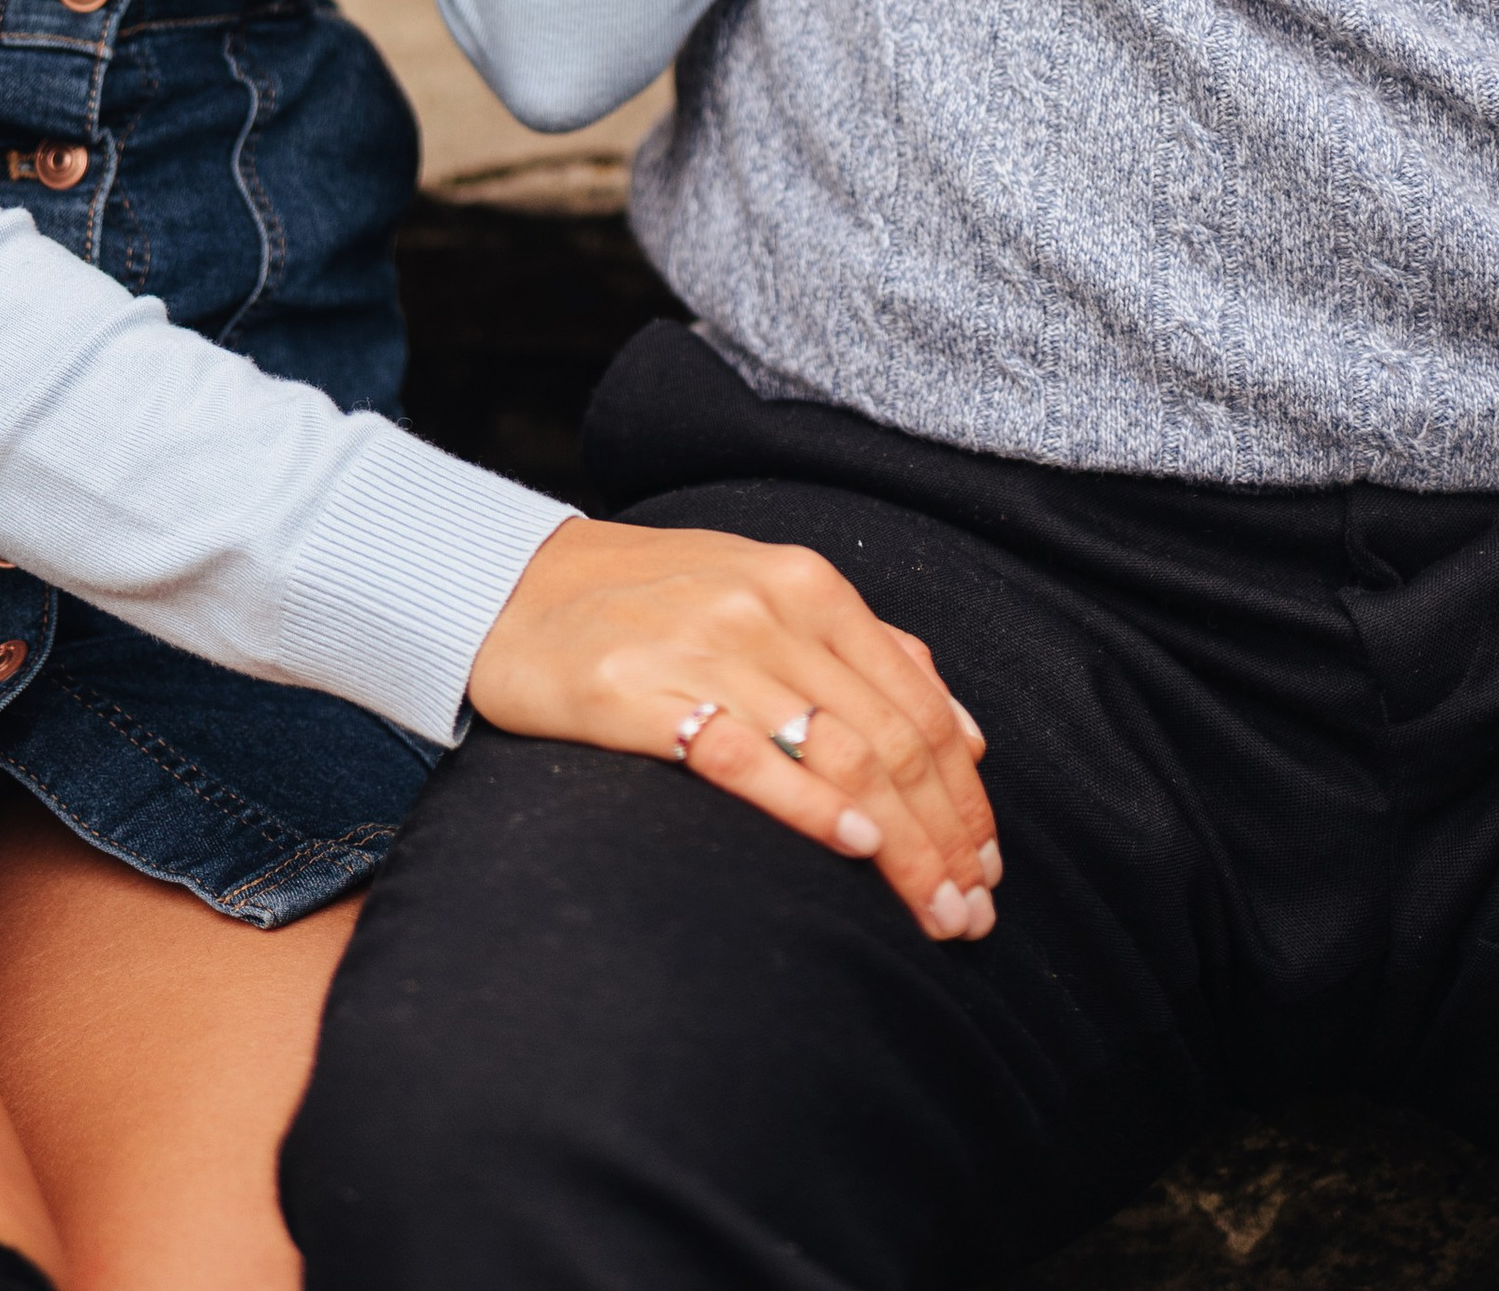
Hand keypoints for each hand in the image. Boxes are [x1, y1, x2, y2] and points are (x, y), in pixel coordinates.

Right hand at [466, 514, 1001, 941]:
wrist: (513, 587)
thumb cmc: (651, 601)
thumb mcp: (766, 595)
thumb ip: (865, 652)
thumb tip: (967, 733)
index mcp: (807, 584)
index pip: (918, 704)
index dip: (963, 795)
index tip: (985, 866)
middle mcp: (767, 609)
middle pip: (890, 738)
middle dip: (943, 837)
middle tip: (970, 913)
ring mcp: (705, 648)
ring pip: (838, 754)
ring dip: (899, 845)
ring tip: (930, 911)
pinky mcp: (641, 693)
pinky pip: (745, 756)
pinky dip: (809, 805)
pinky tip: (853, 847)